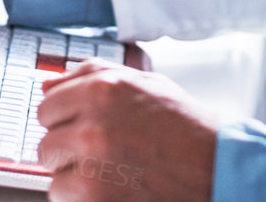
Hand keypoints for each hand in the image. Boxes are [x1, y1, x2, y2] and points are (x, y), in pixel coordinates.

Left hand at [36, 60, 218, 201]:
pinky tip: (113, 188)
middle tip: (102, 153)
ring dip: (74, 174)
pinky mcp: (94, 196)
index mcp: (102, 87)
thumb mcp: (145, 84)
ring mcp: (92, 161)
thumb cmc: (187, 128)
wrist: (220, 170)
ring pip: (52, 170)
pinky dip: (81, 197)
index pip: (47, 104)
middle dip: (68, 148)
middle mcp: (93, 121)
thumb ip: (92, 75)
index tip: (81, 128)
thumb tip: (48, 84)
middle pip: (46, 139)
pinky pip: (62, 195)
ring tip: (112, 172)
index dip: (65, 119)